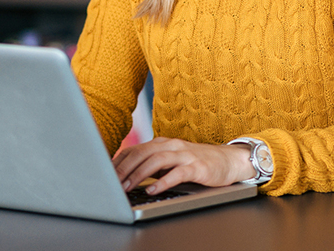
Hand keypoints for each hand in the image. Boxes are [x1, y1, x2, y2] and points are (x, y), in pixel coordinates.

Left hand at [113, 137, 255, 193]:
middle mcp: (171, 145)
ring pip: (156, 161)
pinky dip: (162, 182)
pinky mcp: (197, 167)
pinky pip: (177, 173)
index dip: (118, 162)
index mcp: (161, 143)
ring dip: (139, 175)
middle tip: (112, 182)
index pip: (134, 150)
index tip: (105, 174)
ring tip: (128, 187)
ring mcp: (184, 155)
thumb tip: (125, 174)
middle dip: (124, 169)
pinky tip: (153, 190)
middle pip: (141, 154)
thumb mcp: (170, 160)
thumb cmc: (195, 162)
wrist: (228, 161)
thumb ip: (151, 163)